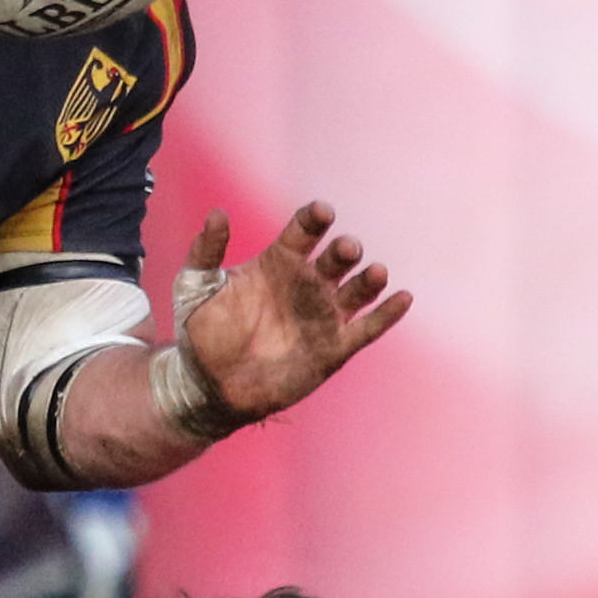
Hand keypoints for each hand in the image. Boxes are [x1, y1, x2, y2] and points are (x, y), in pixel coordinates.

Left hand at [178, 204, 413, 422]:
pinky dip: (387, 314)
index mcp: (279, 262)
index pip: (304, 231)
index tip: (320, 213)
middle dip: (344, 251)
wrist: (210, 384)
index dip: (314, 219)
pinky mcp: (334, 348)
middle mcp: (307, 284)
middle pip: (336, 259)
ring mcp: (323, 315)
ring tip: (375, 272)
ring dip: (369, 279)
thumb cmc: (202, 331)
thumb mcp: (195, 285)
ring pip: (357, 290)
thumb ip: (206, 250)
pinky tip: (403, 298)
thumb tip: (217, 214)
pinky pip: (367, 329)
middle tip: (346, 250)